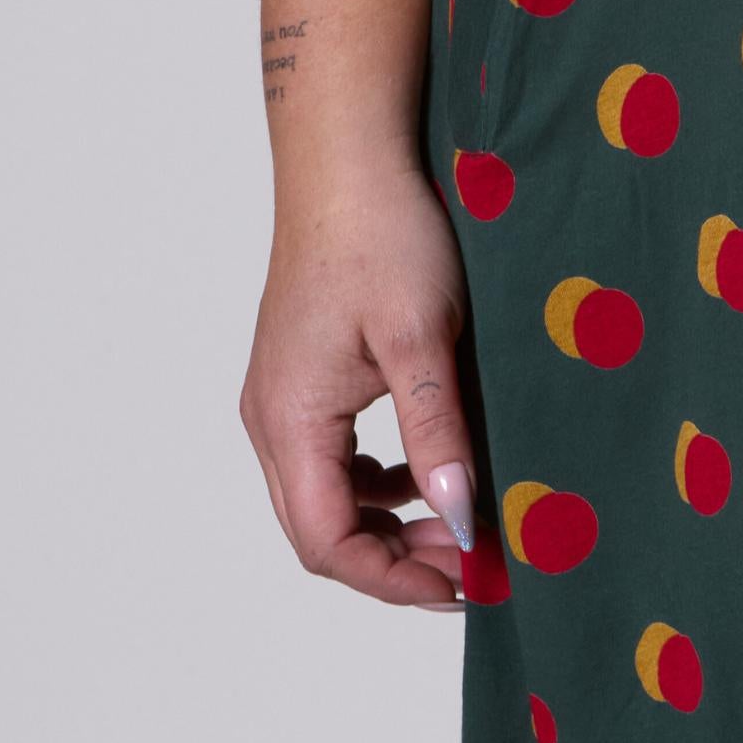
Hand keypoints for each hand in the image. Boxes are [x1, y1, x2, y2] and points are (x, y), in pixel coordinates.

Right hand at [240, 162, 480, 609]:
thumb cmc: (383, 234)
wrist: (349, 158)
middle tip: (471, 562)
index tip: (463, 584)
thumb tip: (460, 518)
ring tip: (459, 518)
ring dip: (387, 521)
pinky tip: (428, 462)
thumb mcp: (422, 337)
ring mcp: (281, 395)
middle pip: (319, 529)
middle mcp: (271, 418)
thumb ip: (437, 433)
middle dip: (393, 560)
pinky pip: (330, 455)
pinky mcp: (302, 373)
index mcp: (291, 419)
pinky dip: (376, 479)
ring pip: (323, 495)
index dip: (393, 579)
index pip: (326, 542)